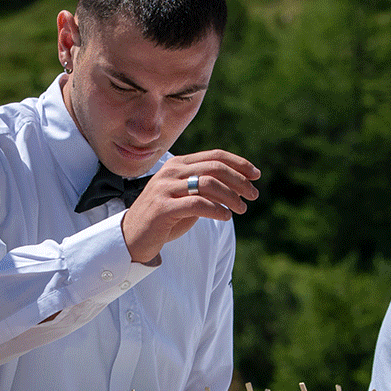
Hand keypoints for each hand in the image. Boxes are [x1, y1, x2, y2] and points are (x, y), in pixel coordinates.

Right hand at [121, 150, 260, 263]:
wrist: (134, 235)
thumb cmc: (165, 217)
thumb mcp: (187, 196)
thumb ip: (206, 187)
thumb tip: (238, 186)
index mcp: (179, 164)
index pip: (214, 155)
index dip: (238, 163)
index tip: (256, 174)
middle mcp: (172, 172)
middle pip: (215, 168)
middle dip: (239, 180)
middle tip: (254, 195)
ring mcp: (166, 188)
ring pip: (208, 184)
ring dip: (231, 197)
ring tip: (241, 209)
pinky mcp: (163, 208)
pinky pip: (197, 204)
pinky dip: (216, 209)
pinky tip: (226, 217)